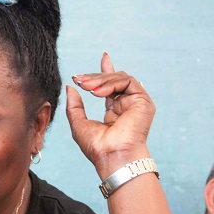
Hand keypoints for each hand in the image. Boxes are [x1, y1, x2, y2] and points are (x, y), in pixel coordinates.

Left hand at [66, 52, 155, 178]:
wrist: (111, 156)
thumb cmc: (96, 147)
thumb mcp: (78, 123)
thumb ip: (74, 105)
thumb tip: (71, 86)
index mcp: (115, 112)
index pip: (112, 86)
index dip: (107, 70)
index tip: (104, 56)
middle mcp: (127, 106)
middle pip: (113, 80)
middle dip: (94, 77)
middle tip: (78, 79)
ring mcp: (136, 103)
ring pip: (120, 78)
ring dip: (100, 80)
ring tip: (86, 87)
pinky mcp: (143, 101)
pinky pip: (127, 81)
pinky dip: (111, 83)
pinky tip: (98, 92)